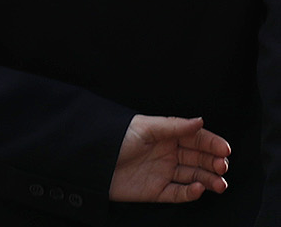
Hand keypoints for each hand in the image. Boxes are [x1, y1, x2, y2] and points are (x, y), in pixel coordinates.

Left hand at [109, 115, 230, 202]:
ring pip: (194, 177)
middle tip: (222, 165)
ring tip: (219, 183)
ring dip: (209, 179)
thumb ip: (174, 126)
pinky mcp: (156, 190)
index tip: (225, 148)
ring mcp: (163, 172)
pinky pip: (179, 193)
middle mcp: (167, 153)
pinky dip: (191, 192)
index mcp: (165, 136)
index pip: (195, 139)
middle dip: (213, 162)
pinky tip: (199, 188)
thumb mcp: (144, 127)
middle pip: (198, 159)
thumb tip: (200, 120)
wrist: (90, 160)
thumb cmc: (113, 138)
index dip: (211, 143)